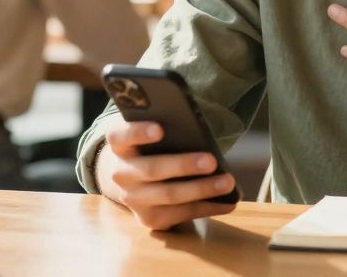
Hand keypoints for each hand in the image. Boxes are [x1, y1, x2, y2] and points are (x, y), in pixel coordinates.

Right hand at [96, 119, 237, 229]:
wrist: (132, 178)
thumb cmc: (150, 146)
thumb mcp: (149, 132)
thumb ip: (166, 127)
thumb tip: (197, 126)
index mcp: (119, 145)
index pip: (120, 135)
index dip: (138, 132)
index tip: (160, 129)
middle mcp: (120, 173)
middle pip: (151, 169)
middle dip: (183, 165)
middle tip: (211, 161)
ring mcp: (133, 200)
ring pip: (169, 195)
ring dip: (202, 189)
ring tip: (228, 182)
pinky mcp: (149, 219)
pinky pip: (181, 213)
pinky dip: (207, 207)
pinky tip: (228, 201)